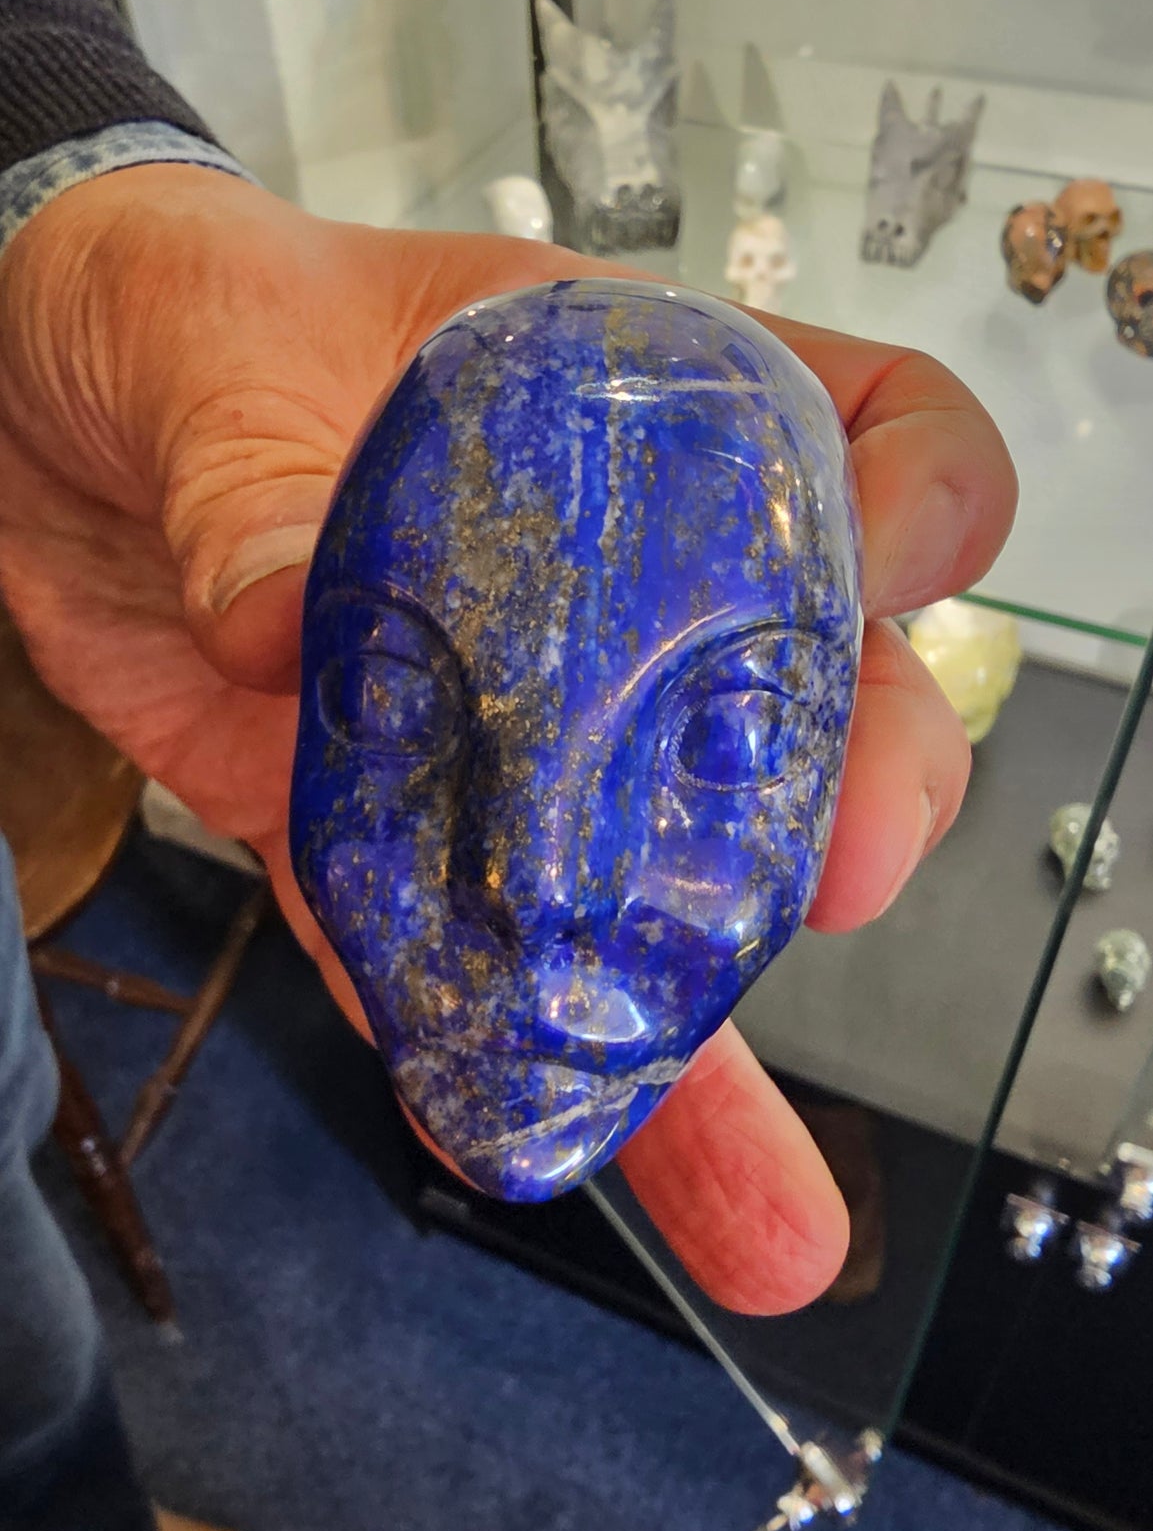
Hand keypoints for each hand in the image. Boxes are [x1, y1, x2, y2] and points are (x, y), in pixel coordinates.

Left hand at [0, 167, 1015, 1311]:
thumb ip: (257, 470)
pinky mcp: (381, 828)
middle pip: (798, 690)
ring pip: (643, 882)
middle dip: (855, 785)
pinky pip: (449, 958)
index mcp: (627, 410)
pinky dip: (483, 1055)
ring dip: (701, 1033)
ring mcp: (507, 727)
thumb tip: (280, 605)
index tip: (901, 576)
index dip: (917, 501)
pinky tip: (526, 1144)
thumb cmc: (172, 314)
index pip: (853, 428)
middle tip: (848, 876)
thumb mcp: (212, 339)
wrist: (35, 422)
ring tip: (775, 1216)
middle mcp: (610, 589)